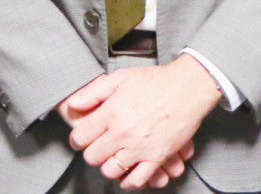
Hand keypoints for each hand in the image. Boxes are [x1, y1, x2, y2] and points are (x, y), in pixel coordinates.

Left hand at [66, 55, 221, 189]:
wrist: (187, 88)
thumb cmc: (155, 81)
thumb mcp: (121, 78)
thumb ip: (94, 92)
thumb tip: (73, 104)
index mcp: (112, 112)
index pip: (81, 137)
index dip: (77, 139)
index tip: (80, 139)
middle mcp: (123, 132)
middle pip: (93, 157)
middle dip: (91, 153)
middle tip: (97, 148)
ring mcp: (140, 147)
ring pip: (111, 171)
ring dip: (108, 167)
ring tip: (112, 158)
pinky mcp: (157, 156)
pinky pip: (137, 179)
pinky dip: (129, 181)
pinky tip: (127, 175)